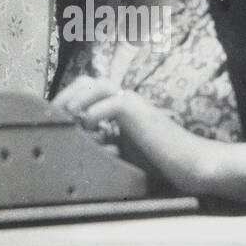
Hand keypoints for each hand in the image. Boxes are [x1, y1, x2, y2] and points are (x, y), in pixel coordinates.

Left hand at [52, 75, 245, 201]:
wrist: (191, 164)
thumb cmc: (161, 162)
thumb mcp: (123, 152)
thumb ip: (103, 145)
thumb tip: (76, 145)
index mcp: (121, 107)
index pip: (87, 91)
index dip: (68, 101)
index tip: (54, 119)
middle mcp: (126, 100)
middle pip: (88, 81)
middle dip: (67, 95)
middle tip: (54, 116)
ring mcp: (134, 103)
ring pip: (99, 84)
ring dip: (78, 100)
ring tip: (67, 117)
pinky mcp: (140, 112)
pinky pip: (112, 101)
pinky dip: (95, 112)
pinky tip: (88, 127)